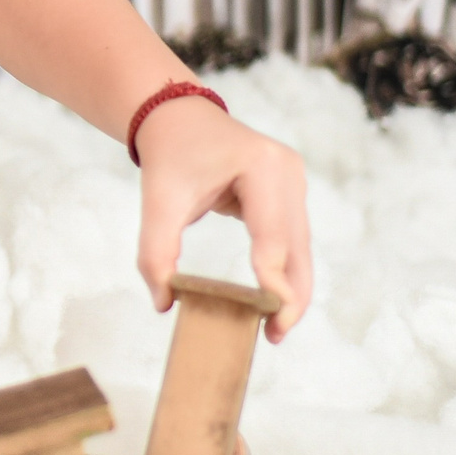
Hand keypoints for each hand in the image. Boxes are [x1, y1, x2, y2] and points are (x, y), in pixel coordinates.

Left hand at [132, 96, 312, 340]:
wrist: (177, 117)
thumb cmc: (170, 156)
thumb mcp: (157, 201)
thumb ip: (155, 252)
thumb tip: (164, 303)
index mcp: (262, 167)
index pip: (272, 235)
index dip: (273, 278)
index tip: (270, 318)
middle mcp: (288, 172)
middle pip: (296, 246)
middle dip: (289, 295)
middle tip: (274, 337)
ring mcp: (294, 182)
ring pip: (300, 248)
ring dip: (290, 288)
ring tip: (273, 328)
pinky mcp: (289, 194)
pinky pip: (291, 240)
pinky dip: (284, 270)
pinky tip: (271, 301)